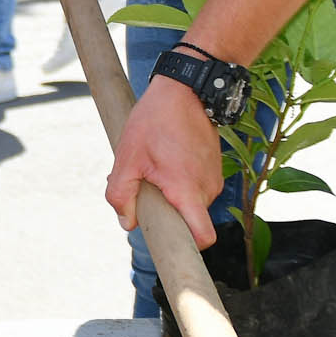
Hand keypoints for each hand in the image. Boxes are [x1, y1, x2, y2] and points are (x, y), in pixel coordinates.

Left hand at [105, 77, 222, 253]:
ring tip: (156, 167)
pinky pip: (196, 188)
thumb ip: (121, 194)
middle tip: (147, 187)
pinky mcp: (214, 169)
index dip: (187, 248)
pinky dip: (180, 183)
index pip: (202, 237)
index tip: (169, 244)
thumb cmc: (155, 120)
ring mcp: (214, 178)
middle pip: (189, 221)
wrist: (186, 89)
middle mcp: (208, 189)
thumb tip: (128, 222)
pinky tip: (166, 160)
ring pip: (191, 204)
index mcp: (187, 191)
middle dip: (167, 213)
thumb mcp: (128, 157)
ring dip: (173, 195)